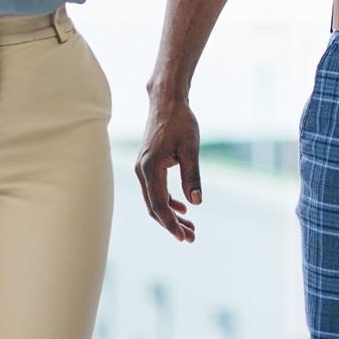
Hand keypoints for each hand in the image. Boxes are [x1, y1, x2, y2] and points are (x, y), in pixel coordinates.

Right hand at [133, 95, 201, 242]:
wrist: (166, 101)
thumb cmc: (181, 121)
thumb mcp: (191, 148)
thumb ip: (192, 175)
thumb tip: (196, 203)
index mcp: (150, 168)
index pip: (159, 205)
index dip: (171, 223)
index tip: (183, 237)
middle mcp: (142, 171)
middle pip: (154, 207)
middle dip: (171, 224)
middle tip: (191, 237)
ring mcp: (142, 169)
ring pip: (153, 200)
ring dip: (170, 215)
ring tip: (189, 227)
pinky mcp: (147, 165)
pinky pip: (154, 190)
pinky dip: (167, 201)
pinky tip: (182, 208)